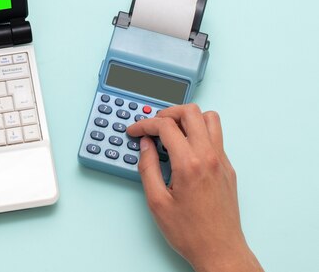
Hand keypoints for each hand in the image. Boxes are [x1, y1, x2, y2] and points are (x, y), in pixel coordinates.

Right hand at [127, 104, 261, 271]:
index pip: (165, 126)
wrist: (220, 251)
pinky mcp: (228, 168)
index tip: (135, 131)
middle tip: (153, 124)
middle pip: (190, 112)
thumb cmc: (191, 232)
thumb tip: (145, 146)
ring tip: (171, 130)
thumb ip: (148, 168)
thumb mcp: (157, 201)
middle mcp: (210, 157)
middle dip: (167, 113)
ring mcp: (222, 161)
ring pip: (209, 119)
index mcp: (190, 163)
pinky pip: (216, 136)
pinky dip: (198, 133)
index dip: (144, 124)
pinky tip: (185, 148)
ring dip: (188, 119)